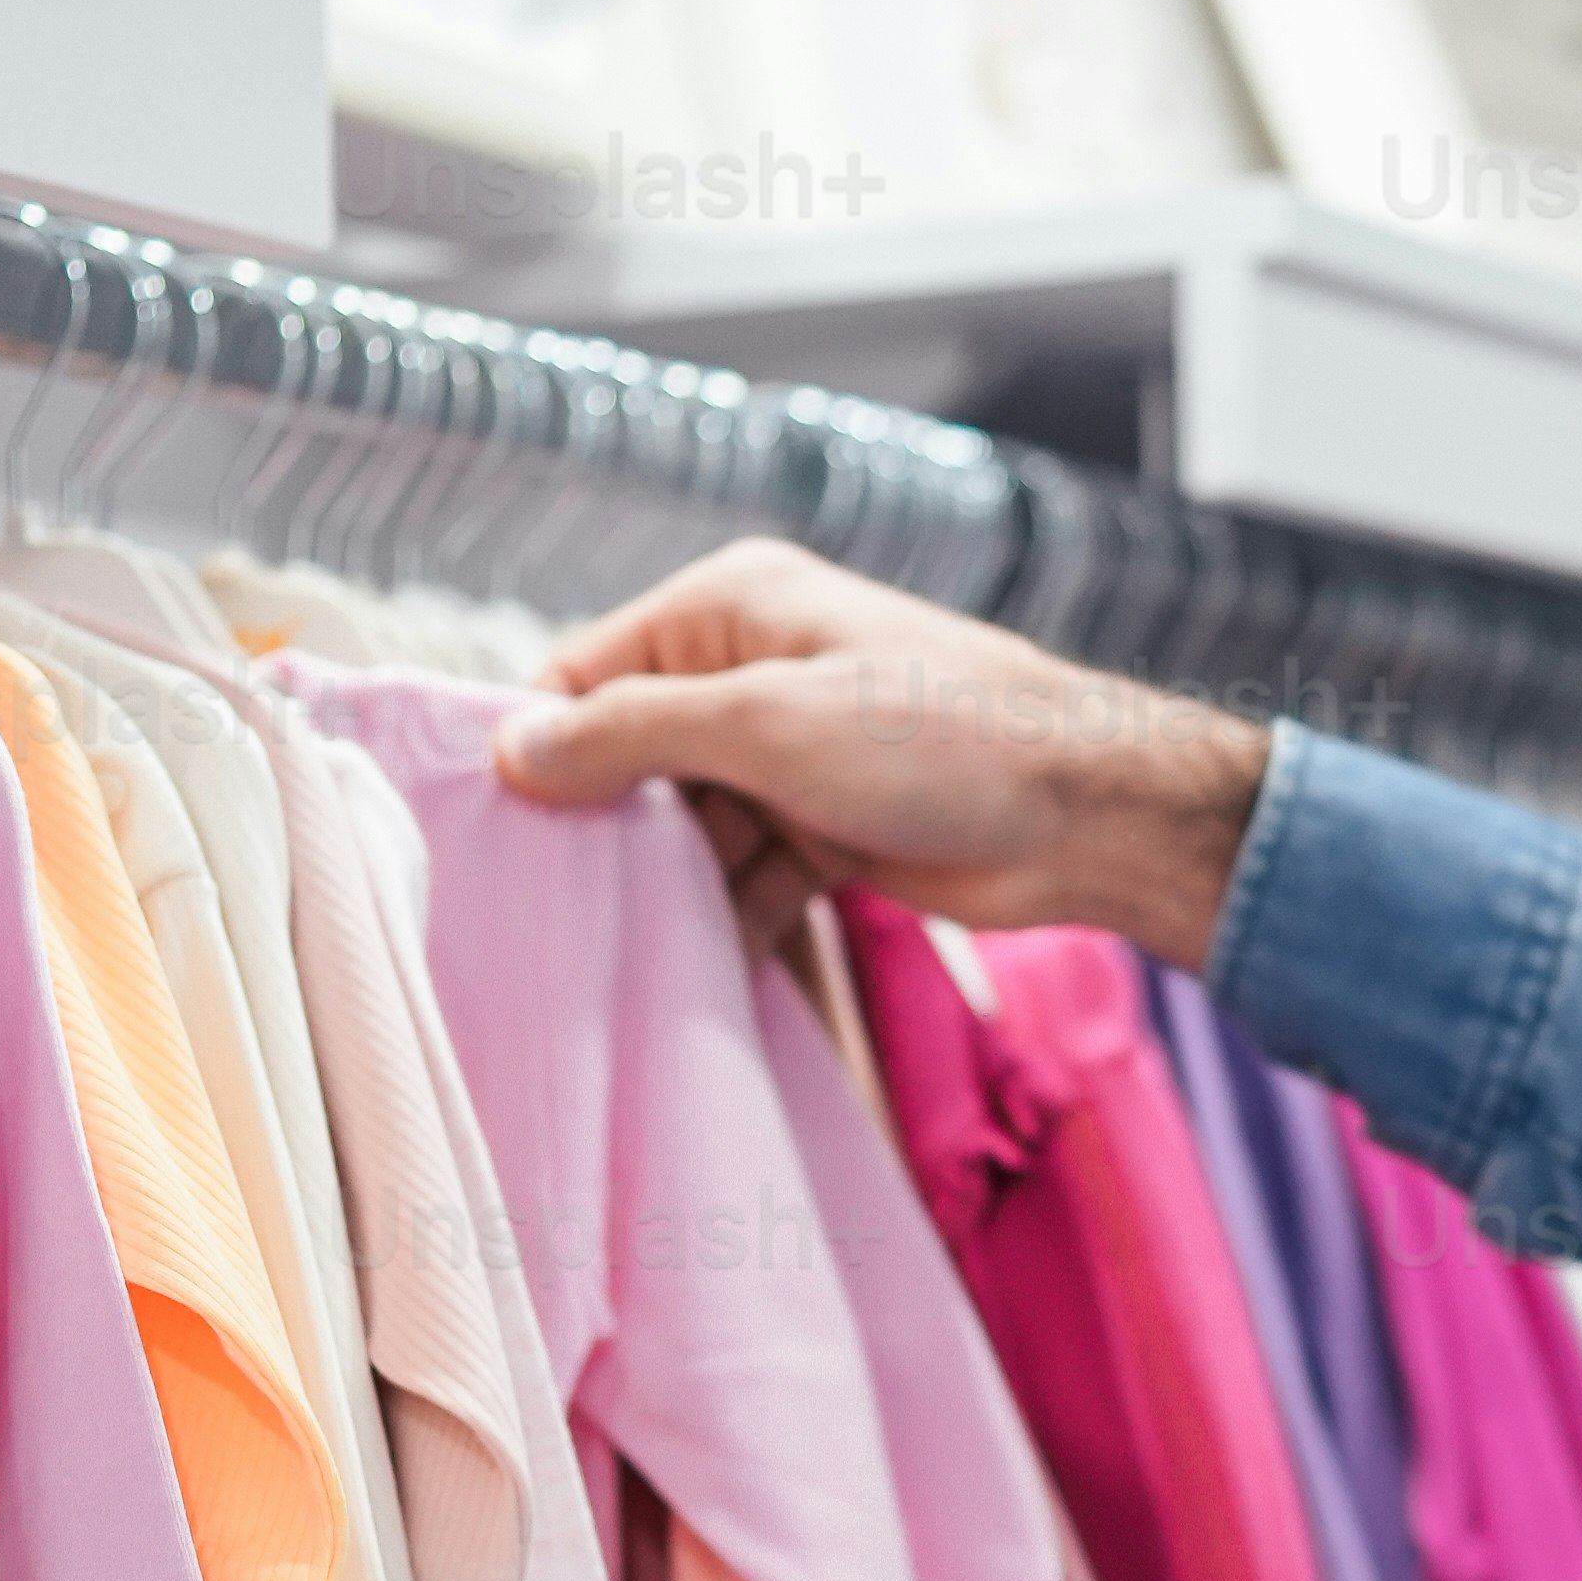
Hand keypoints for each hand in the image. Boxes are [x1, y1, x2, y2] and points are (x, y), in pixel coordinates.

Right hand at [494, 537, 1271, 961]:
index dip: (541, 748)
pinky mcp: (826, 827)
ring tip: (616, 951)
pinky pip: (743, 875)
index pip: (589, 674)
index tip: (494, 829)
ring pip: (686, 828)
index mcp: (729, 610)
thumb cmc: (939, 738)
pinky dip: (722, 918)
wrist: (1087, 814)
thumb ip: (635, 733)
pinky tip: (689, 970)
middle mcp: (750, 673)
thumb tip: (512, 748)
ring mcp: (790, 755)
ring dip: (663, 887)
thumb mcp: (767, 726)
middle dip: (605, 830)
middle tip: (551, 908)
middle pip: (632, 758)